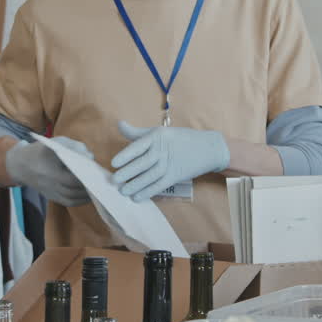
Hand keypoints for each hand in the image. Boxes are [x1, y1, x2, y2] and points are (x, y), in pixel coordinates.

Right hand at [4, 137, 91, 206]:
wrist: (20, 165)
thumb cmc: (42, 151)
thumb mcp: (57, 142)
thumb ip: (75, 146)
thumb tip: (91, 157)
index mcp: (49, 168)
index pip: (72, 176)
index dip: (86, 175)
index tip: (97, 170)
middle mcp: (49, 182)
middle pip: (73, 188)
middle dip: (89, 185)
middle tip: (101, 180)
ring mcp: (50, 192)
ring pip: (72, 197)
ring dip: (86, 194)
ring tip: (98, 187)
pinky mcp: (51, 197)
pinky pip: (68, 202)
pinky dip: (80, 200)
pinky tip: (89, 194)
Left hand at [111, 121, 229, 201]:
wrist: (207, 147)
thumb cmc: (179, 138)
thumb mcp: (159, 132)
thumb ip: (137, 132)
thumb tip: (119, 124)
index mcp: (157, 136)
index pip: (138, 146)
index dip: (125, 155)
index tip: (113, 163)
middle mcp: (163, 150)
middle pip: (142, 163)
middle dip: (127, 173)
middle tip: (114, 180)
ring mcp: (170, 163)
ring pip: (150, 176)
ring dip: (135, 185)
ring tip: (123, 191)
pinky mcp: (175, 176)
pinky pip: (159, 185)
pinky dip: (148, 192)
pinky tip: (137, 197)